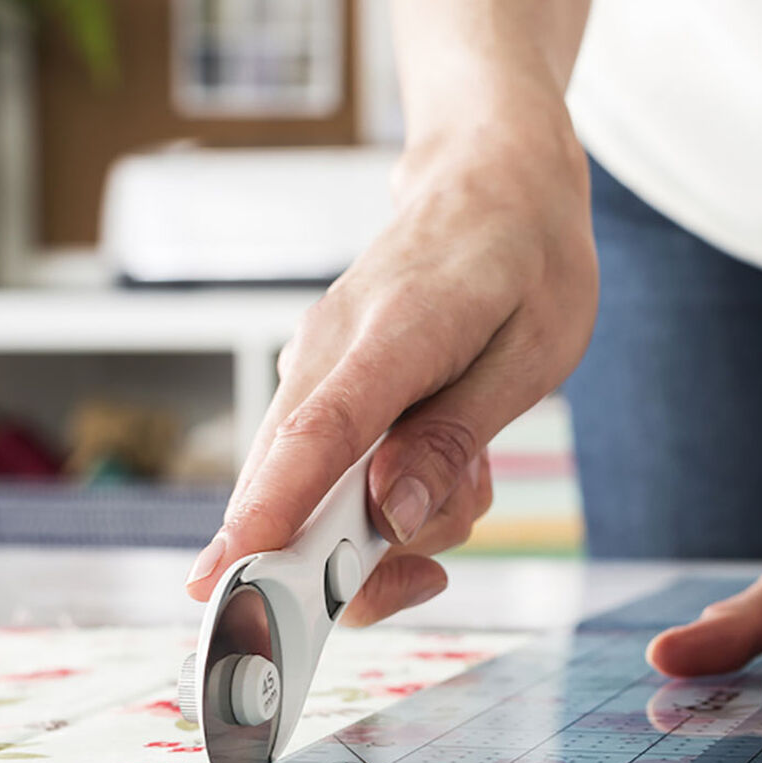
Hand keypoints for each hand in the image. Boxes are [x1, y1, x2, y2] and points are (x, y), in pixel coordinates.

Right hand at [185, 110, 596, 623]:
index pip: (320, 433)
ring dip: (395, 521)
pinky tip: (443, 456)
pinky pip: (330, 475)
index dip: (273, 512)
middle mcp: (329, 352)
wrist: (493, 181)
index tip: (229, 581)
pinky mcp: (319, 387)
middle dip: (359, 559)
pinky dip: (385, 495)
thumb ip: (456, 435)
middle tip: (451, 536)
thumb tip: (391, 515)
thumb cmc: (526, 260)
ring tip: (472, 464)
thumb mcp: (531, 352)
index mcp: (394, 333)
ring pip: (314, 495)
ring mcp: (314, 368)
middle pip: (293, 487)